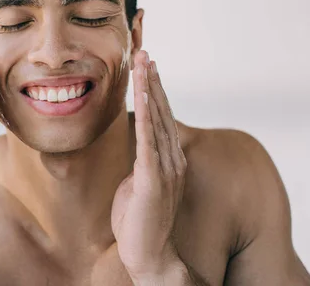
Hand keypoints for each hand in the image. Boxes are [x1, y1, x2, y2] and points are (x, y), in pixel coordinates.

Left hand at [111, 50, 186, 281]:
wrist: (150, 256)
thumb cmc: (140, 221)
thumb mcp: (139, 183)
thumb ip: (141, 162)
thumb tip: (137, 145)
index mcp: (168, 160)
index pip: (161, 118)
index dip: (154, 91)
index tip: (148, 67)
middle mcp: (172, 159)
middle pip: (161, 111)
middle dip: (152, 81)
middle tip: (146, 53)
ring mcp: (165, 168)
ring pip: (156, 120)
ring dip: (149, 90)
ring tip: (145, 64)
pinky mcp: (152, 180)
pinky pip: (148, 141)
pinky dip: (145, 115)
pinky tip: (141, 96)